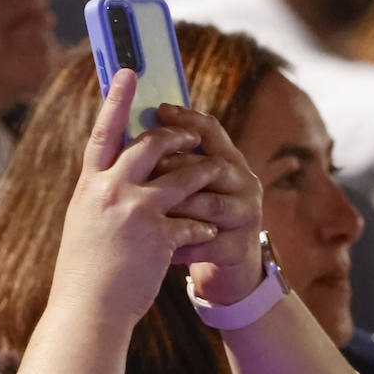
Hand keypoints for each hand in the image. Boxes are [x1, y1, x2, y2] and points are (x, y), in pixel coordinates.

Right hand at [48, 70, 221, 326]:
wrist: (86, 311)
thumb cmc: (84, 272)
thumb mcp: (84, 223)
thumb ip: (101, 195)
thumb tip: (118, 173)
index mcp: (88, 186)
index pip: (102, 132)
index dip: (116, 100)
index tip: (127, 71)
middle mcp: (109, 191)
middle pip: (151, 145)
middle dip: (177, 137)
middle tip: (191, 136)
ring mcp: (134, 212)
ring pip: (183, 177)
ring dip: (203, 175)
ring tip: (216, 174)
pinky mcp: (157, 236)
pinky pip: (191, 220)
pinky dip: (201, 226)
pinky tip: (206, 232)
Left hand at [155, 103, 263, 306]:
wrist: (226, 265)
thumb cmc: (196, 216)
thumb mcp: (189, 185)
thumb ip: (172, 161)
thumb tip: (127, 129)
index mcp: (230, 161)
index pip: (211, 131)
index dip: (187, 119)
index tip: (159, 108)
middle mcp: (244, 183)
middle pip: (212, 166)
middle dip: (177, 166)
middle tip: (144, 168)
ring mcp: (245, 216)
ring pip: (210, 206)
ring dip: (177, 207)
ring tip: (145, 210)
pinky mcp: (238, 249)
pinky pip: (206, 244)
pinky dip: (178, 244)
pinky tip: (153, 246)